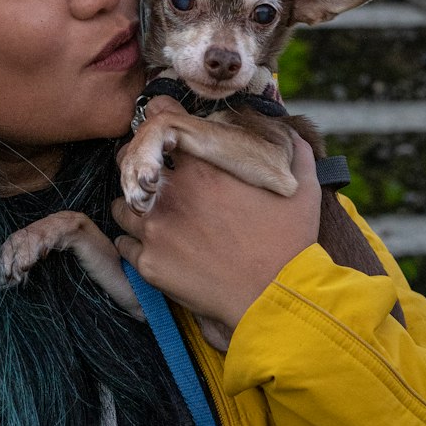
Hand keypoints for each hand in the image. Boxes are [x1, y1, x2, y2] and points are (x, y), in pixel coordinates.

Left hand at [110, 120, 319, 333]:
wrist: (275, 298)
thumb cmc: (290, 243)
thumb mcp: (302, 187)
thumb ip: (295, 152)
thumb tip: (294, 135)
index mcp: (203, 169)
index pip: (162, 127)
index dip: (160, 128)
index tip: (164, 137)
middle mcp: (172, 195)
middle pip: (129, 163)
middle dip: (139, 166)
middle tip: (153, 179)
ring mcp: (155, 230)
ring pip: (122, 206)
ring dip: (134, 207)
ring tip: (152, 215)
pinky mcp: (149, 263)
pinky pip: (125, 245)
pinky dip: (134, 242)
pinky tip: (153, 245)